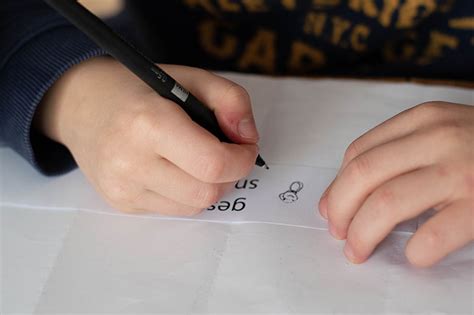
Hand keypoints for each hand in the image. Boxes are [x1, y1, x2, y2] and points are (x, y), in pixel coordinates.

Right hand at [36, 57, 258, 214]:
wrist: (80, 104)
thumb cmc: (137, 89)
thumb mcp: (189, 77)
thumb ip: (231, 100)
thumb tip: (248, 138)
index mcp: (149, 123)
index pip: (213, 163)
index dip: (242, 159)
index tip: (245, 148)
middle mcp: (130, 161)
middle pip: (207, 192)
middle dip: (229, 175)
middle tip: (226, 155)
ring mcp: (122, 188)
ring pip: (193, 206)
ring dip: (209, 186)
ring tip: (199, 160)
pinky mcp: (120, 203)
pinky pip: (173, 209)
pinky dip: (186, 192)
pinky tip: (174, 169)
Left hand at [318, 101, 473, 266]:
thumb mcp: (443, 133)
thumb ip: (398, 153)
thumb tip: (341, 195)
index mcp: (424, 119)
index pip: (358, 153)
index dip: (336, 187)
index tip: (330, 211)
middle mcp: (439, 138)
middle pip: (363, 175)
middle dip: (340, 211)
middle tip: (338, 236)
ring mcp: (463, 171)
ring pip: (386, 203)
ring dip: (362, 234)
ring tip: (357, 251)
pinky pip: (434, 236)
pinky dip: (415, 252)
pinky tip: (413, 256)